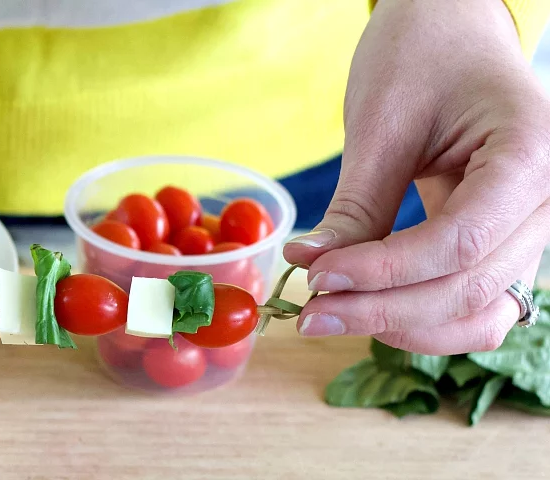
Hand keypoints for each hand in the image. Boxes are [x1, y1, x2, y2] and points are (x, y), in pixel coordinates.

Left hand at [283, 0, 549, 354]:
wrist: (450, 29)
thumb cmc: (421, 55)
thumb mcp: (382, 124)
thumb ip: (357, 206)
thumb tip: (314, 270)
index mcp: (533, 154)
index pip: (460, 242)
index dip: (383, 272)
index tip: (317, 277)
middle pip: (468, 287)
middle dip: (381, 309)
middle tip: (309, 312)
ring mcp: (533, 228)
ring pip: (478, 311)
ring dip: (401, 325)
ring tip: (331, 314)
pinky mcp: (506, 244)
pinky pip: (476, 305)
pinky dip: (423, 319)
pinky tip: (366, 309)